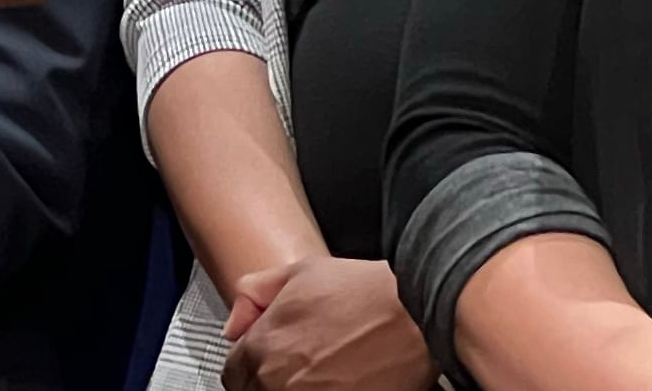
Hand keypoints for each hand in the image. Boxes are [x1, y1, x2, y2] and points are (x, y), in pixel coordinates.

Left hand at [221, 255, 432, 390]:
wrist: (417, 315)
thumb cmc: (365, 293)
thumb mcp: (297, 272)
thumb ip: (253, 295)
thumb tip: (235, 325)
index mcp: (264, 348)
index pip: (234, 374)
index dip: (250, 363)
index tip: (266, 358)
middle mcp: (281, 383)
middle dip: (269, 378)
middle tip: (299, 364)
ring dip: (293, 387)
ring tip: (321, 373)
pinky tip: (342, 381)